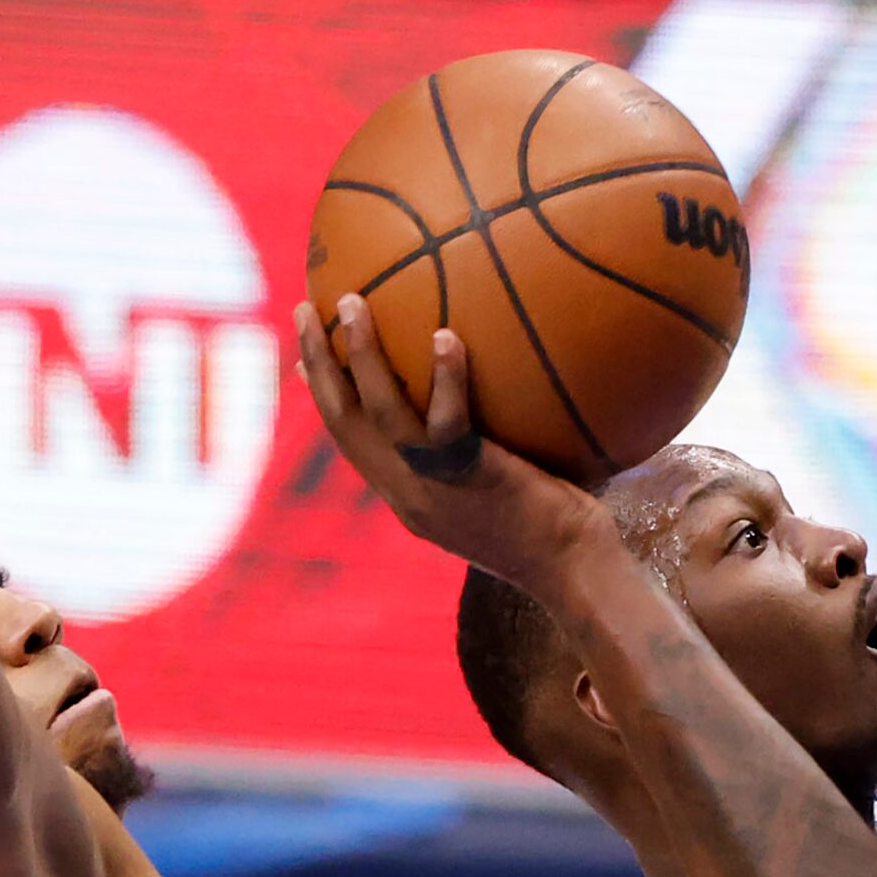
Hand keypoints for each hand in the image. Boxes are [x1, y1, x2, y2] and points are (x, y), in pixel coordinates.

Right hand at [293, 296, 611, 605]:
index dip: (326, 397)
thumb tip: (493, 406)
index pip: (351, 443)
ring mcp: (433, 489)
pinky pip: (447, 422)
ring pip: (379, 414)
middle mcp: (407, 495)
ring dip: (358, 355)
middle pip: (344, 422)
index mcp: (407, 499)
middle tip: (303, 310)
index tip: (307, 360)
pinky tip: (445, 335)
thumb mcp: (497, 495)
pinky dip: (445, 377)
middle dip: (317, 363)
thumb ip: (475, 457)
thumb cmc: (557, 533)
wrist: (573, 573)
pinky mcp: (470, 479)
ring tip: (351, 303)